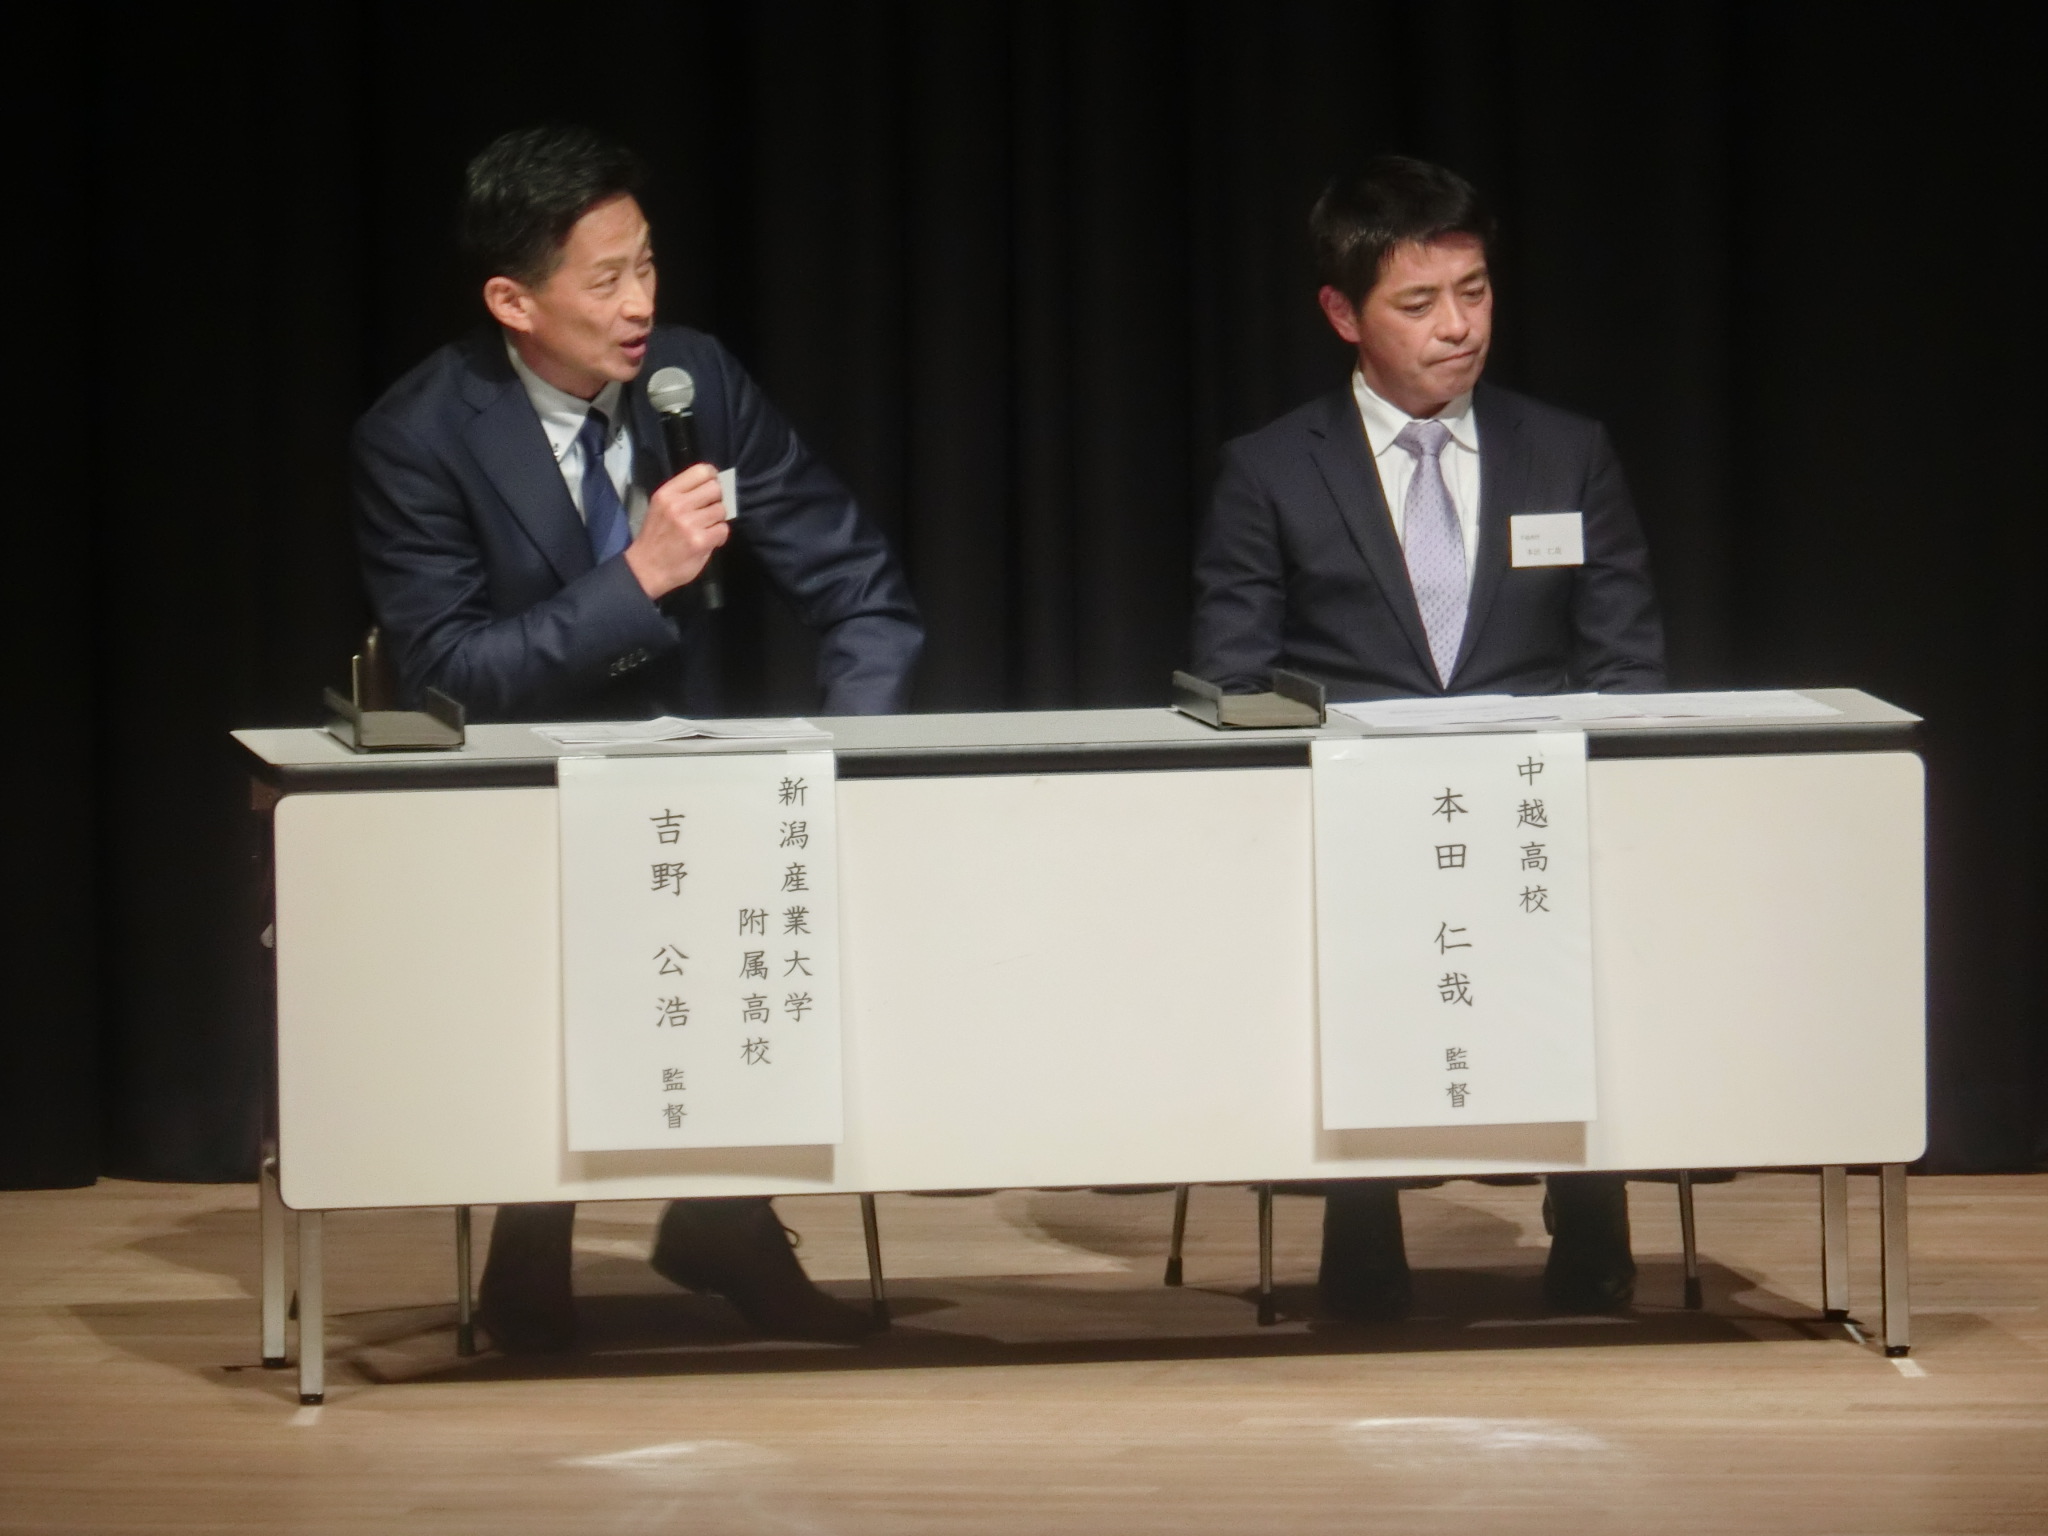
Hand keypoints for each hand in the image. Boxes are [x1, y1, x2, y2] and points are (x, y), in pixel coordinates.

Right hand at [624, 463, 728, 599]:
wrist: (646, 568)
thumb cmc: (656, 537)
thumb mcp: (661, 508)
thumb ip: (682, 495)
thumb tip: (713, 485)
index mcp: (667, 493)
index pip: (701, 471)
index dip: (712, 478)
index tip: (712, 486)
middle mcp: (677, 505)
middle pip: (715, 489)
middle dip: (716, 500)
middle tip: (709, 511)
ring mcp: (689, 523)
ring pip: (721, 510)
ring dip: (717, 520)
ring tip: (706, 528)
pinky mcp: (700, 541)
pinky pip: (723, 529)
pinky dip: (719, 536)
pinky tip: (709, 540)